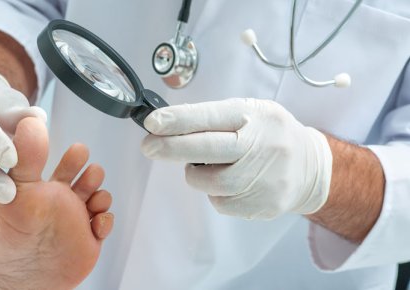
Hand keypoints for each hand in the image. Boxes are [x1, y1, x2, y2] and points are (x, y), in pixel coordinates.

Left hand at [141, 98, 332, 218]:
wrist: (311, 168)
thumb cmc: (270, 135)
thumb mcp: (250, 112)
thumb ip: (213, 118)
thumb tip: (167, 126)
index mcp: (256, 116)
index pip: (210, 116)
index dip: (178, 120)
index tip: (152, 123)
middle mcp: (261, 145)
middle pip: (206, 149)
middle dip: (171, 148)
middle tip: (149, 147)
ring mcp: (263, 178)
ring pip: (209, 181)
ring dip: (196, 174)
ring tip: (207, 165)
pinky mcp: (262, 204)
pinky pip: (220, 201)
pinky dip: (215, 192)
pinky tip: (231, 181)